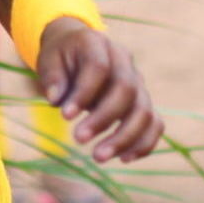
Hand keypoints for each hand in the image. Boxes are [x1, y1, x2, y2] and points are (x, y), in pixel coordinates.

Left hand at [36, 18, 161, 162]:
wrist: (77, 49)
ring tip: (98, 157)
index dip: (84, 93)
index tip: (65, 116)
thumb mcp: (48, 59)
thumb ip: (53, 77)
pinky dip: (144, 143)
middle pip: (126, 89)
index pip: (99, 67)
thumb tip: (57, 100)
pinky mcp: (143, 102)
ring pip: (144, 110)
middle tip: (78, 139)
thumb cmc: (61, 57)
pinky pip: (155, 123)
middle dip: (104, 118)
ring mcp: (138, 82)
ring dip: (124, 137)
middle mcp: (124, 61)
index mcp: (98, 44)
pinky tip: (124, 159)